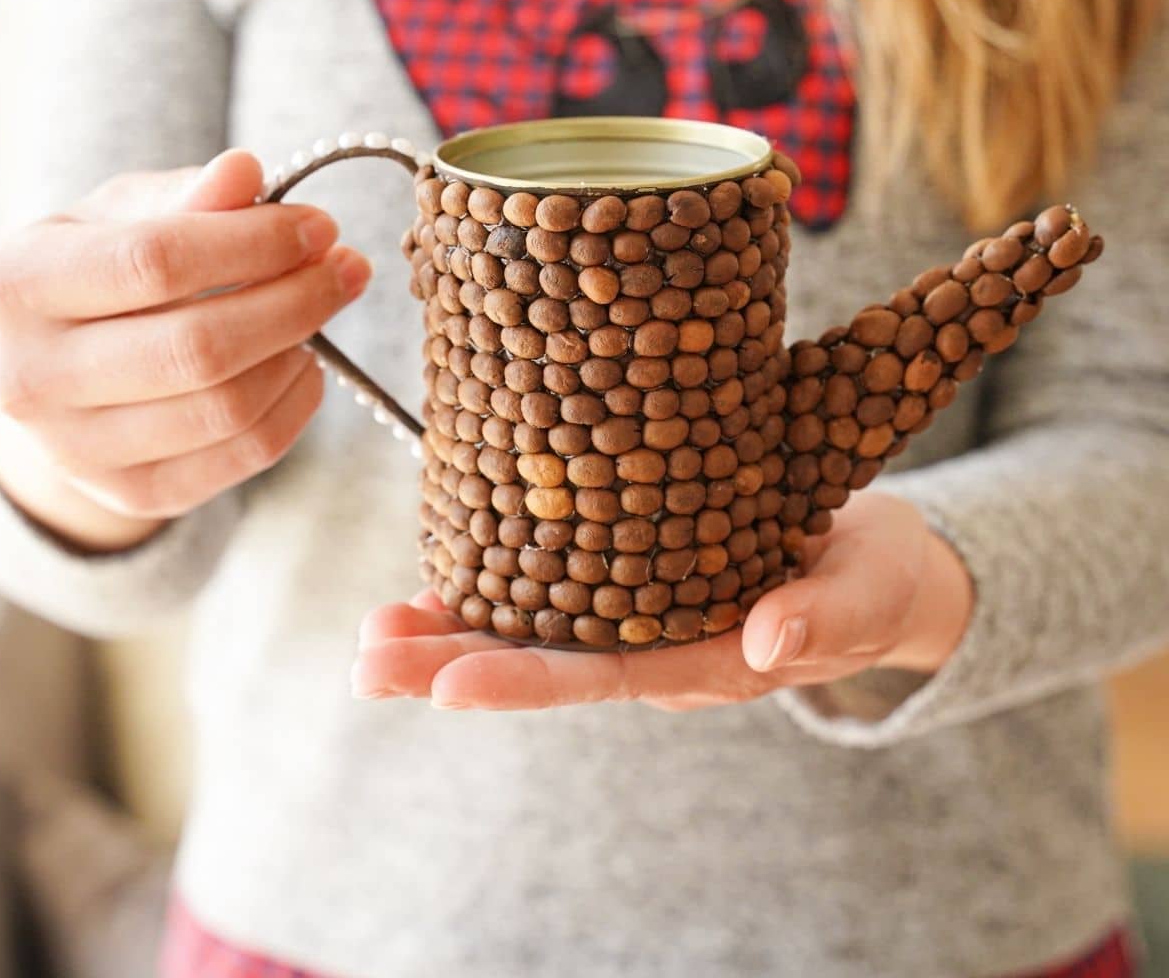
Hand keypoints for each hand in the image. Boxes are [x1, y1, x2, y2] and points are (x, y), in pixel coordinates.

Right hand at [0, 150, 369, 550]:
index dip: (254, 243)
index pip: (155, 262)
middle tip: (347, 268)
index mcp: (19, 284)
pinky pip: (245, 455)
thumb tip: (245, 172)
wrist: (52, 369)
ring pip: (227, 409)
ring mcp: (78, 450)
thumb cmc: (100, 273)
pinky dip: (297, 406)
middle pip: (199, 347)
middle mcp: (33, 377)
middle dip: (297, 301)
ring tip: (323, 309)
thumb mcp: (125, 216)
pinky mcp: (134, 493)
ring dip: (300, 351)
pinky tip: (306, 363)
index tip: (320, 226)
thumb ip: (186, 197)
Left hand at [351, 492, 973, 710]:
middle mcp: (659, 648)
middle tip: (370, 661)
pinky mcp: (636, 576)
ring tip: (376, 632)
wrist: (871, 561)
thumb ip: (825, 618)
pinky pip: (557, 588)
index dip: (524, 681)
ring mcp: (642, 617)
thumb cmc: (873, 578)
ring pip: (537, 630)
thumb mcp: (868, 592)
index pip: (603, 677)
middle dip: (453, 667)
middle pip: (545, 663)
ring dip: (454, 631)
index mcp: (709, 659)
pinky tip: (439, 581)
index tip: (448, 684)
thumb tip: (769, 641)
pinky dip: (495, 584)